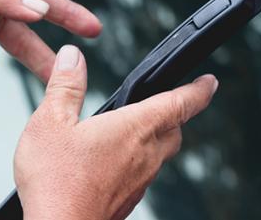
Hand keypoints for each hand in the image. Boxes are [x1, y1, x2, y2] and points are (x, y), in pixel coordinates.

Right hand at [14, 45, 217, 219]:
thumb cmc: (56, 182)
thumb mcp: (50, 122)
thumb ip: (65, 87)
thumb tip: (72, 58)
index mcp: (135, 128)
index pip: (180, 103)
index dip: (199, 90)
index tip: (210, 82)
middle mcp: (145, 156)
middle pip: (174, 130)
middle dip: (175, 115)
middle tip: (169, 104)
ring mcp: (139, 182)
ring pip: (159, 156)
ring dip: (153, 141)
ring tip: (132, 132)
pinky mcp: (127, 202)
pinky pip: (142, 177)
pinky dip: (136, 164)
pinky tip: (112, 164)